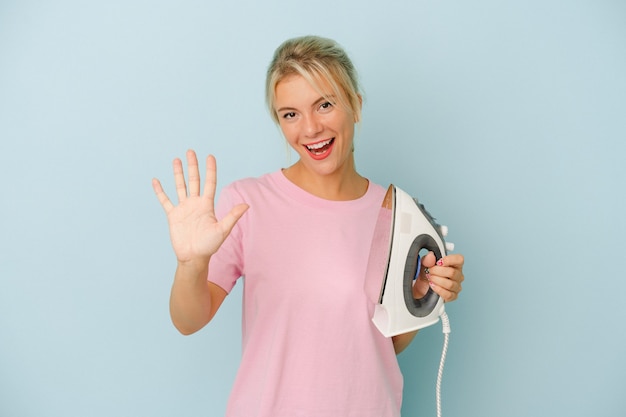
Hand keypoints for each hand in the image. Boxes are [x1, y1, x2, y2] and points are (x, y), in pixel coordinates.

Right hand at [152, 150, 248, 265]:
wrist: (194, 257)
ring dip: (178, 173)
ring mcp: (184, 208)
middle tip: (190, 151)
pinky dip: (160, 191)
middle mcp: (195, 204)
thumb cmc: (210, 246)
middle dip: (193, 166)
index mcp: (207, 205)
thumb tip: (246, 205)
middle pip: (194, 180)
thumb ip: (232, 216)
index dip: (210, 170)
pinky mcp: (173, 215)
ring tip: (176, 160)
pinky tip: (156, 181)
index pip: (209, 183)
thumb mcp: (222, 230)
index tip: (210, 156)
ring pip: (180, 186)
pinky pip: (165, 200)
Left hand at [416, 252, 463, 301]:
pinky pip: (448, 294)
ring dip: (437, 281)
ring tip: (430, 278)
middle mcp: (458, 275)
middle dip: (437, 271)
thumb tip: (431, 256)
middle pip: (452, 272)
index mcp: (454, 264)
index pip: (459, 259)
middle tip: (429, 271)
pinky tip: (433, 286)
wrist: (421, 287)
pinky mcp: (453, 296)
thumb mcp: (424, 264)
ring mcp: (456, 286)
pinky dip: (438, 290)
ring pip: (450, 284)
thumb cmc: (427, 273)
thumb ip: (427, 259)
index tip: (438, 262)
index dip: (449, 260)